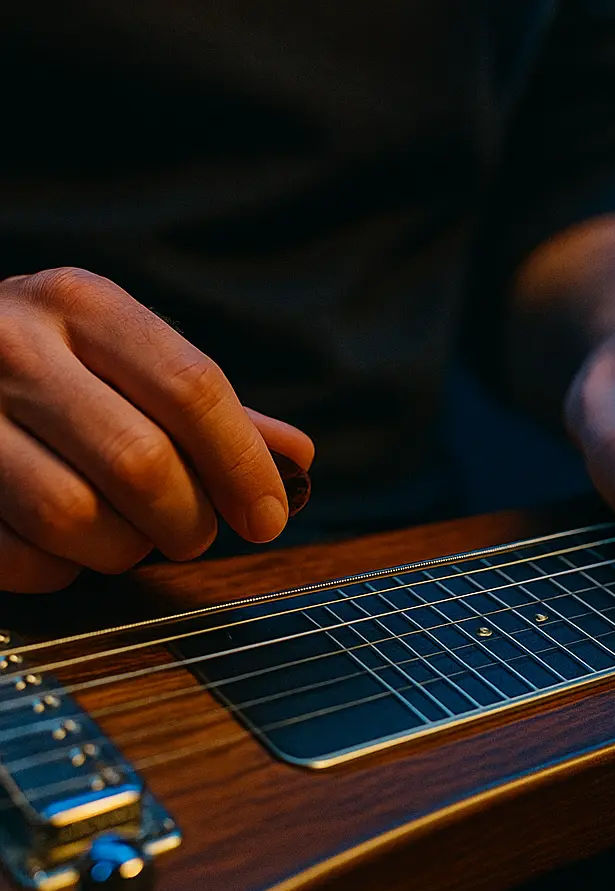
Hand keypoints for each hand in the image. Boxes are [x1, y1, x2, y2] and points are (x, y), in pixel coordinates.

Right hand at [0, 268, 313, 592]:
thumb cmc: (50, 364)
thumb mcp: (123, 356)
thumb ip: (207, 408)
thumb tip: (294, 458)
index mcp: (82, 306)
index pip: (192, 389)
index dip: (243, 465)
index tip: (267, 516)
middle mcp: (14, 346)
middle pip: (141, 462)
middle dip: (189, 519)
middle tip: (194, 529)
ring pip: (75, 517)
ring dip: (124, 547)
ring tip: (126, 532)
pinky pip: (19, 556)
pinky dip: (60, 568)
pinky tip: (64, 543)